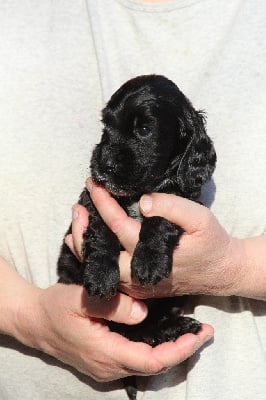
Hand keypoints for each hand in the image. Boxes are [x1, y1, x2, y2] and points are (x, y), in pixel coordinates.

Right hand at [21, 282, 212, 380]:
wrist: (36, 322)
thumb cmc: (56, 307)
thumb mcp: (80, 299)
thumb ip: (112, 306)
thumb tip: (143, 312)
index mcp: (104, 352)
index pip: (151, 360)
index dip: (178, 350)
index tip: (198, 335)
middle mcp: (108, 367)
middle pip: (154, 366)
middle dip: (182, 350)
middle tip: (203, 331)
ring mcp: (107, 367)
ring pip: (147, 364)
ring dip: (171, 350)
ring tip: (191, 332)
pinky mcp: (105, 361)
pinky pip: (138, 359)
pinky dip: (156, 348)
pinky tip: (166, 334)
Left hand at [80, 179, 240, 297]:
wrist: (221, 271)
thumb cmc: (211, 242)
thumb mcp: (200, 218)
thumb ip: (173, 207)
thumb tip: (143, 202)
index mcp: (151, 254)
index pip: (118, 226)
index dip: (104, 203)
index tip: (93, 183)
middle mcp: (139, 275)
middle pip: (100, 254)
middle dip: (85, 229)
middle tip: (77, 206)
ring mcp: (137, 286)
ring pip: (102, 267)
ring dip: (85, 246)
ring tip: (76, 224)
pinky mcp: (139, 288)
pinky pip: (111, 274)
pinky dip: (96, 259)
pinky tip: (87, 246)